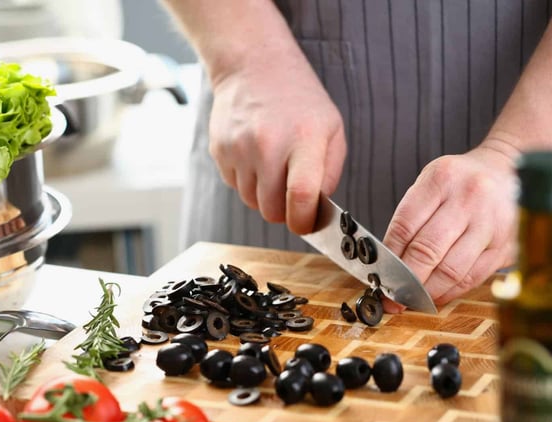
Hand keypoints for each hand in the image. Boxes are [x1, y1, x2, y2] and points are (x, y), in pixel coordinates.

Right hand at [208, 48, 345, 233]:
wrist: (253, 65)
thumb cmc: (299, 100)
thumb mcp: (332, 128)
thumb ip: (330, 173)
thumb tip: (315, 210)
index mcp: (304, 139)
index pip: (300, 196)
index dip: (303, 221)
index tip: (306, 224)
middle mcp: (268, 144)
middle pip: (271, 209)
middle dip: (284, 212)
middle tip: (292, 196)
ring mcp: (239, 148)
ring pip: (251, 202)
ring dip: (264, 197)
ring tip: (274, 169)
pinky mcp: (220, 151)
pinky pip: (235, 186)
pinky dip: (248, 181)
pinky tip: (255, 156)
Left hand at [383, 144, 518, 309]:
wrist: (506, 170)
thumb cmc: (460, 182)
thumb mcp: (431, 183)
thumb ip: (411, 218)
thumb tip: (389, 262)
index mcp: (441, 179)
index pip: (405, 226)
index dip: (389, 257)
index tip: (380, 275)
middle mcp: (469, 199)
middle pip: (427, 250)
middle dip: (406, 280)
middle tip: (393, 296)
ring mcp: (491, 223)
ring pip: (451, 271)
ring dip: (427, 291)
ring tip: (413, 299)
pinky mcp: (506, 245)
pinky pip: (473, 278)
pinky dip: (451, 292)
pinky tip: (437, 295)